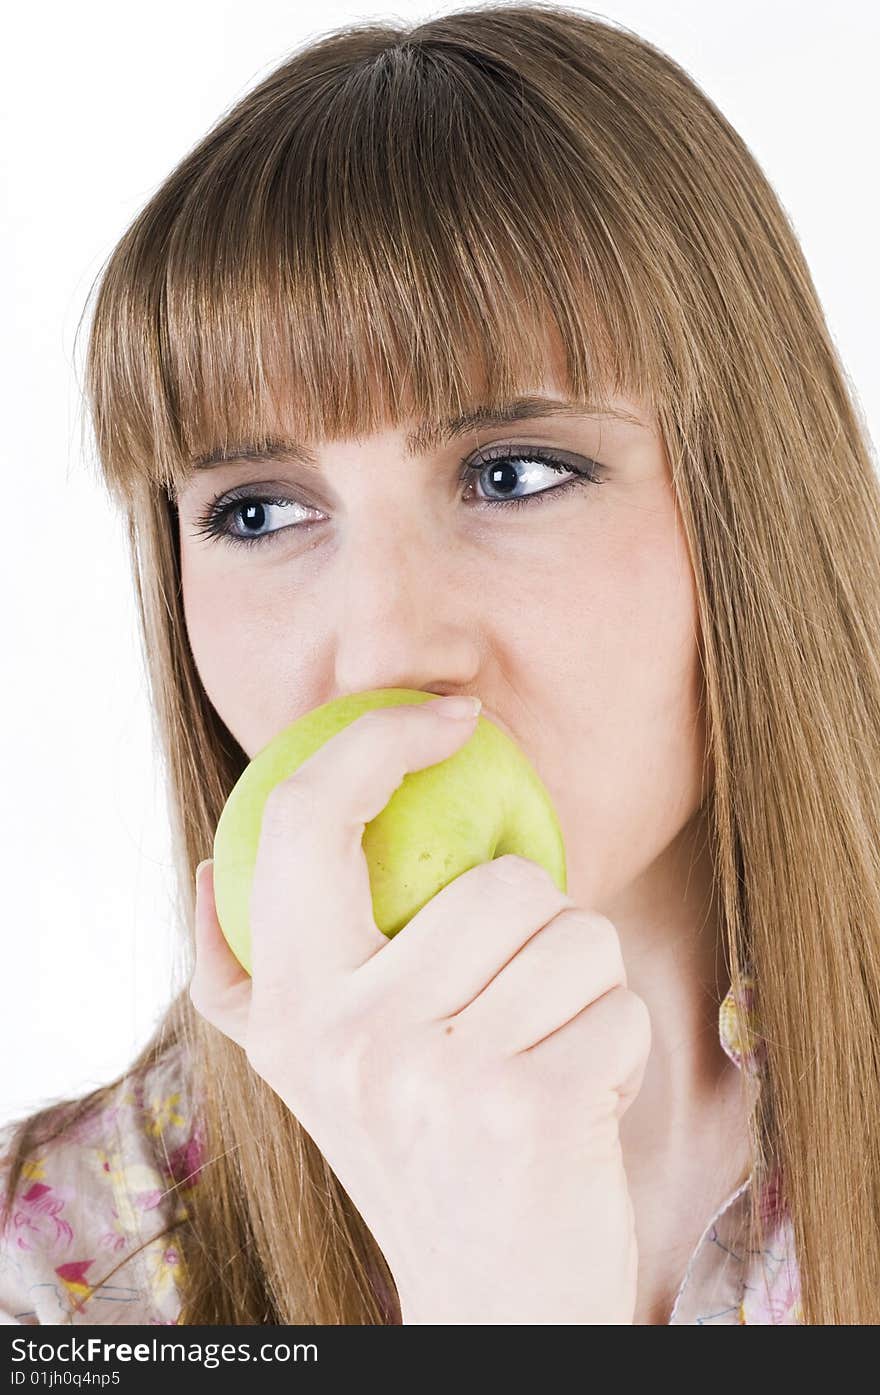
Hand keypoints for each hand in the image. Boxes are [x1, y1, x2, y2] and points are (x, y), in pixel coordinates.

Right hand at [190, 699, 650, 1323]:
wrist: (492, 1295)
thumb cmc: (413, 1154)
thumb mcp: (304, 1071)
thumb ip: (245, 974)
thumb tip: (206, 862)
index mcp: (287, 1006)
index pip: (307, 818)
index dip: (376, 738)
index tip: (450, 716)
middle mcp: (345, 1035)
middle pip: (497, 881)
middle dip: (538, 926)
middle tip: (514, 1000)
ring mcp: (436, 1074)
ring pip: (574, 932)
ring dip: (584, 987)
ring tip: (540, 1051)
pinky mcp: (529, 1107)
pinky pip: (620, 1002)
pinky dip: (618, 1043)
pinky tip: (575, 1101)